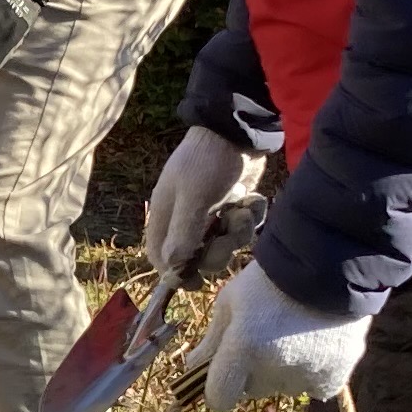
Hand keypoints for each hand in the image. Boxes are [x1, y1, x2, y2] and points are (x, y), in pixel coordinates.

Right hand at [143, 127, 268, 278]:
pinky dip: (251, 216)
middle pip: (198, 256)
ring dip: (238, 231)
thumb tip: (172, 268)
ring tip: (243, 207)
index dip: (175, 273)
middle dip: (218, 249)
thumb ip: (183, 233)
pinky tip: (250, 198)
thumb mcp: (194, 196)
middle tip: (230, 229)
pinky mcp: (234, 206)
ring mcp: (211, 212)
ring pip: (225, 242)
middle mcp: (185, 217)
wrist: (239, 130)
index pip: (160, 256)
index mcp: (166, 214)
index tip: (196, 281)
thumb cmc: (208, 160)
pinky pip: (243, 227)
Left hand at [197, 258, 370, 410]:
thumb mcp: (231, 299)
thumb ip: (213, 338)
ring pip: (284, 386)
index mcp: (244, 346)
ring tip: (294, 333)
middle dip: (251, 371)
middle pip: (253, 388)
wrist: (331, 262)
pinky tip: (315, 346)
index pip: (219, 397)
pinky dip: (313, 373)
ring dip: (283, 371)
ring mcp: (308, 374)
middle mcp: (275, 368)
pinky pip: (315, 387)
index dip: (217, 388)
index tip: (223, 373)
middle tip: (264, 337)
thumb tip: (194, 367)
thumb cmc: (270, 279)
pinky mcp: (336, 376)